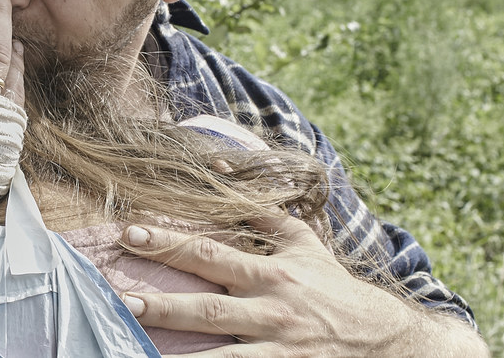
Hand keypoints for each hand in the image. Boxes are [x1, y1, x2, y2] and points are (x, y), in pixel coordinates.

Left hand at [120, 213, 487, 356]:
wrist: (385, 341)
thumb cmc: (331, 287)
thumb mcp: (302, 242)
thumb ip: (258, 209)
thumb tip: (218, 163)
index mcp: (271, 274)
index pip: (210, 254)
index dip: (168, 244)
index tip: (129, 233)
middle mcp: (271, 312)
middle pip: (207, 310)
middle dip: (161, 305)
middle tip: (118, 298)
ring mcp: (276, 350)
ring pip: (219, 356)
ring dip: (177, 353)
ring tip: (133, 346)